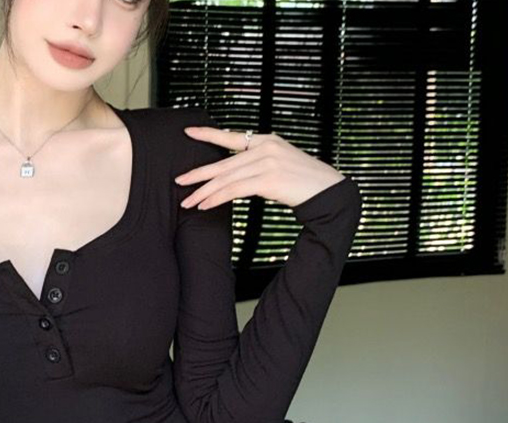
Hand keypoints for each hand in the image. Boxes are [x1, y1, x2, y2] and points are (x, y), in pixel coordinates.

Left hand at [174, 123, 346, 210]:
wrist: (327, 191)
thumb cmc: (304, 182)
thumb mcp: (281, 164)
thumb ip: (258, 165)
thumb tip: (236, 176)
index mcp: (266, 140)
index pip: (231, 136)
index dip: (208, 134)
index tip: (188, 132)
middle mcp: (264, 147)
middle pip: (223, 163)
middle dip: (198, 175)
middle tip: (179, 181)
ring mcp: (266, 162)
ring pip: (225, 178)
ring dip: (204, 192)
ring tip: (188, 201)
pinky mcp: (268, 179)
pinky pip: (234, 190)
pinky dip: (216, 199)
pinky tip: (205, 205)